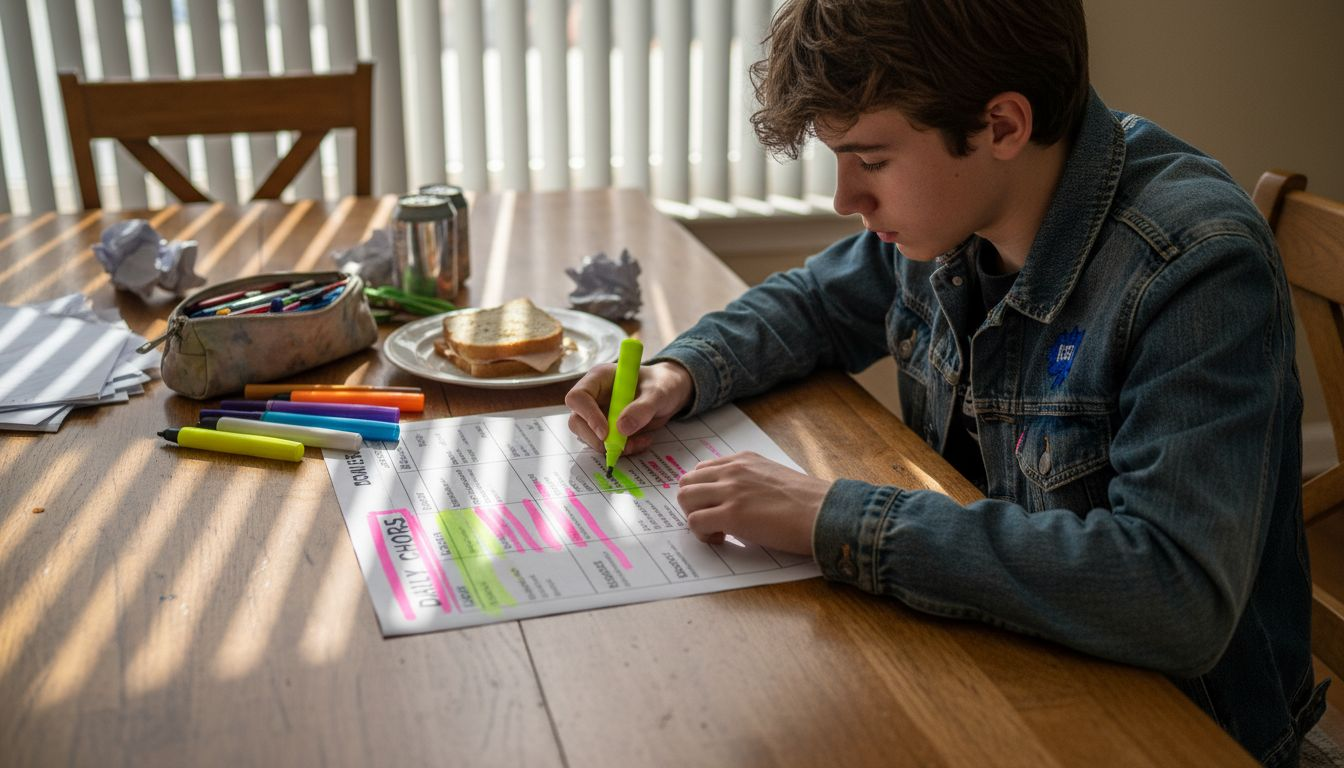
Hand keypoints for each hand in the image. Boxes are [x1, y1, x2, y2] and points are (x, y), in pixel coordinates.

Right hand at [565, 360, 694, 455]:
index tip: (606, 432)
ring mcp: (597, 414)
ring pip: (589, 437)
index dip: (588, 416)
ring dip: (612, 447)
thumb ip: (642, 408)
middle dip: (597, 439)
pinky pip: (605, 445)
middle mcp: (593, 396)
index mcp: (599, 378)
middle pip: (577, 422)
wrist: (669, 393)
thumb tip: (621, 428)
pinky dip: (623, 449)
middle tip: (623, 445)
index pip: (578, 397)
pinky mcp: (606, 429)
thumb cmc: (662, 384)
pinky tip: (641, 441)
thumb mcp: (658, 393)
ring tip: (640, 441)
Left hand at [676, 451, 829, 555]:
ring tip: (716, 531)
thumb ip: (751, 481)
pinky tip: (722, 539)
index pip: (702, 469)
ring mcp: (730, 491)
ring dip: (694, 518)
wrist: (824, 512)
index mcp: (744, 459)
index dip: (704, 492)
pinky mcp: (732, 515)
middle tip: (712, 521)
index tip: (717, 507)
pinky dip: (702, 534)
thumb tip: (738, 500)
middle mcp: (733, 470)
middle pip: (687, 482)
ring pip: (685, 499)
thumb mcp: (774, 477)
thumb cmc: (808, 502)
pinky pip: (695, 522)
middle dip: (693, 505)